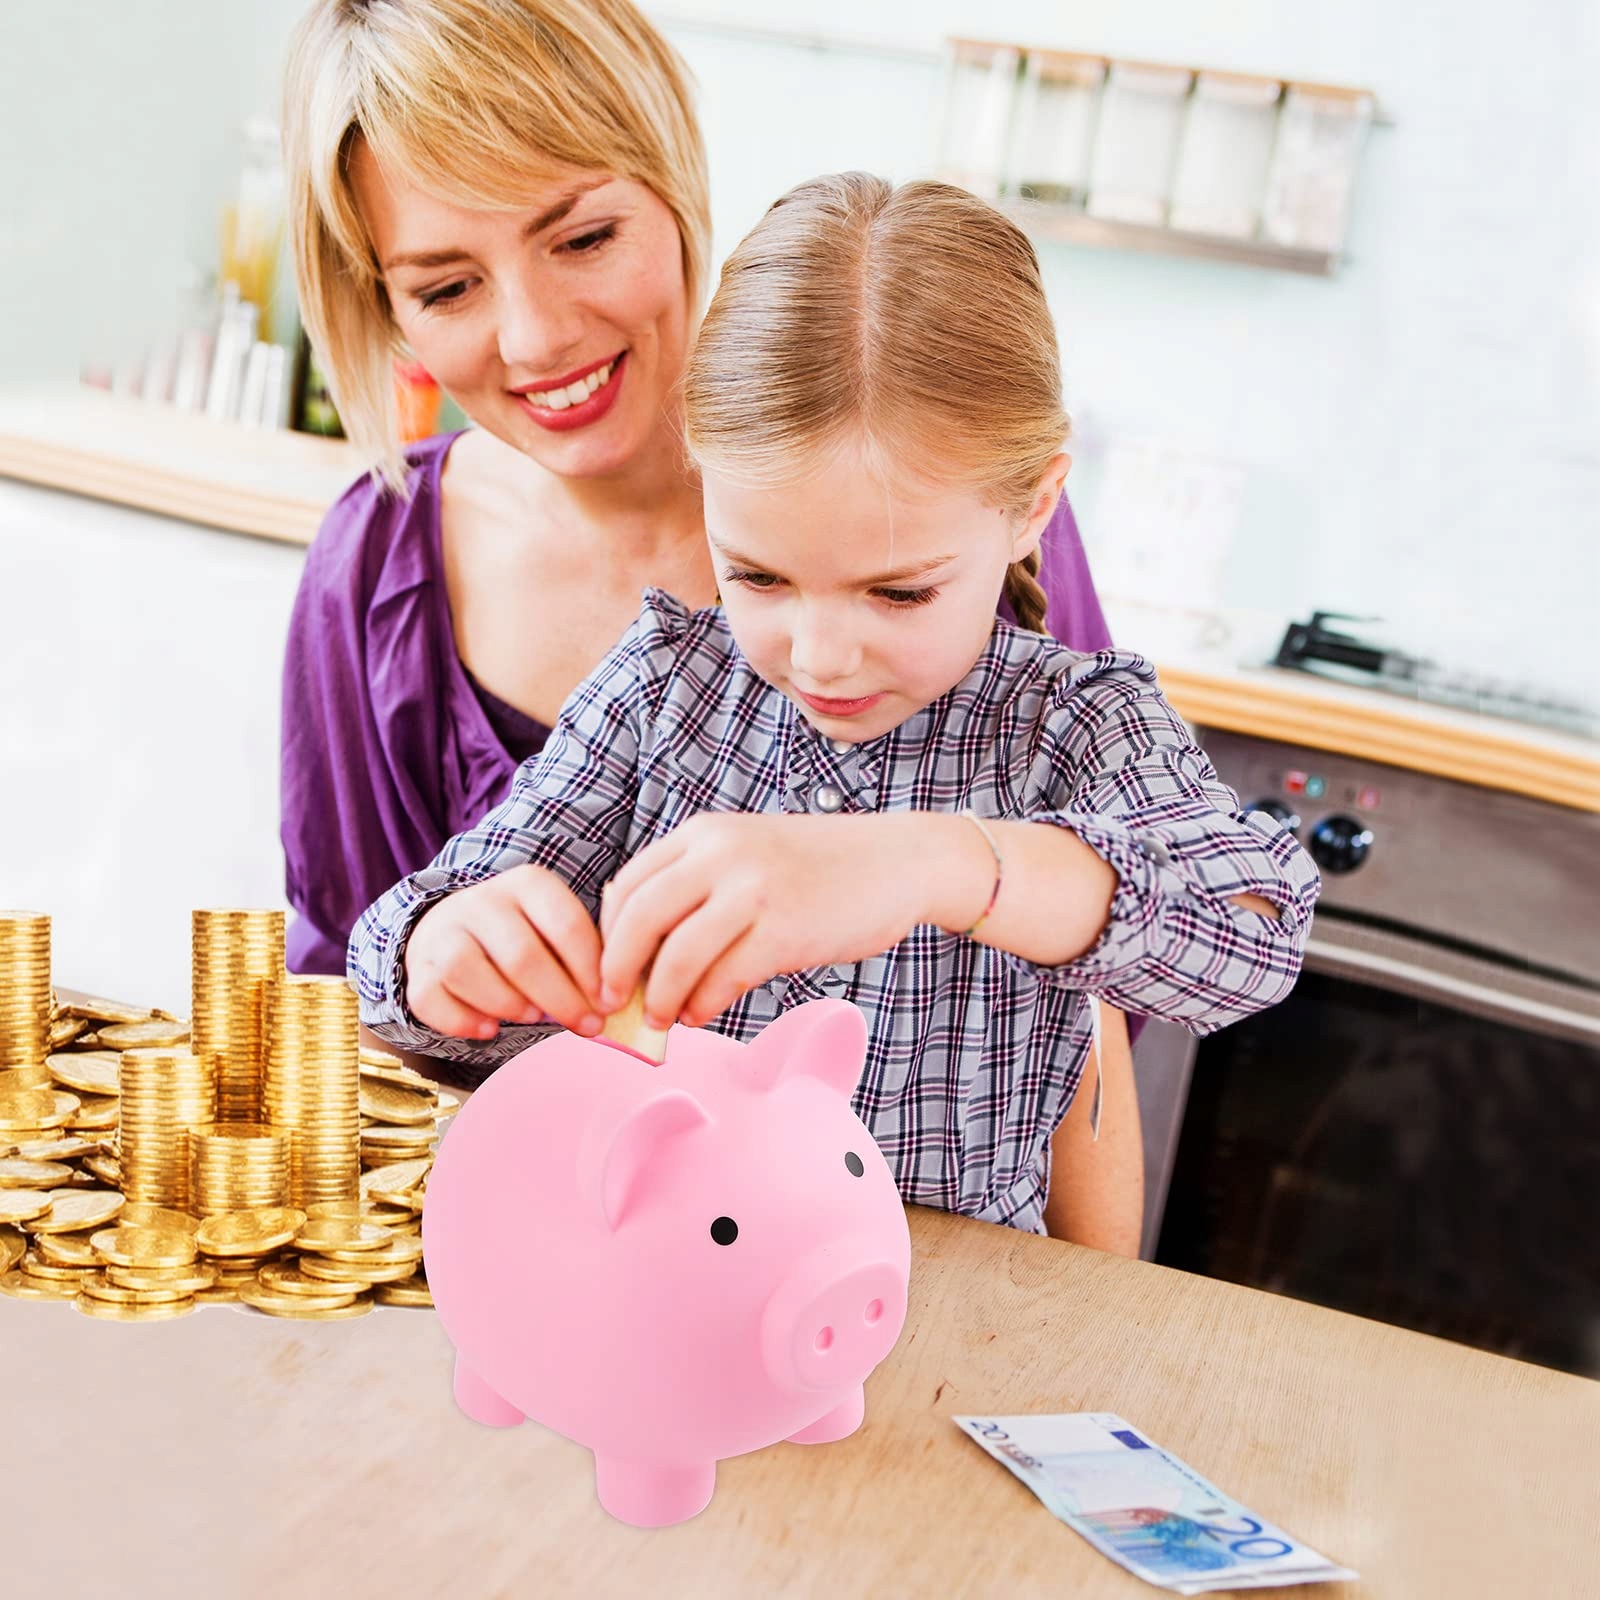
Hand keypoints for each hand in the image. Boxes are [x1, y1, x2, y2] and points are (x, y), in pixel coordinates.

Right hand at [403, 864, 604, 1040]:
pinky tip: (489, 1029)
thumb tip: (612, 1003)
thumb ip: (585, 956)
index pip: (565, 925)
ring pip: (466, 969)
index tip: (609, 1004)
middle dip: (561, 999)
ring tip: (533, 1017)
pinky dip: (461, 1020)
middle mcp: (482, 901)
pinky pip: (430, 997)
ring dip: (507, 1003)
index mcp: (528, 883)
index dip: (590, 972)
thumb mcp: (556, 926)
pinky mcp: (418, 967)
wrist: (455, 925)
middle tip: (585, 1025)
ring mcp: (444, 931)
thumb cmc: (525, 933)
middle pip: (521, 955)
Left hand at [597, 813, 957, 1029]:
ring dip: (659, 997)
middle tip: (613, 1003)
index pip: (627, 885)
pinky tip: (702, 1013)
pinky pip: (724, 978)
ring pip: (676, 955)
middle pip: (638, 918)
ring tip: (660, 1019)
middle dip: (617, 969)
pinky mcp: (784, 930)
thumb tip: (643, 950)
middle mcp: (721, 853)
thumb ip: (698, 886)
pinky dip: (703, 1004)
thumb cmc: (820, 868)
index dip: (607, 934)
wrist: (898, 861)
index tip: (607, 969)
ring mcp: (753, 890)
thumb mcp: (748, 855)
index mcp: (704, 833)